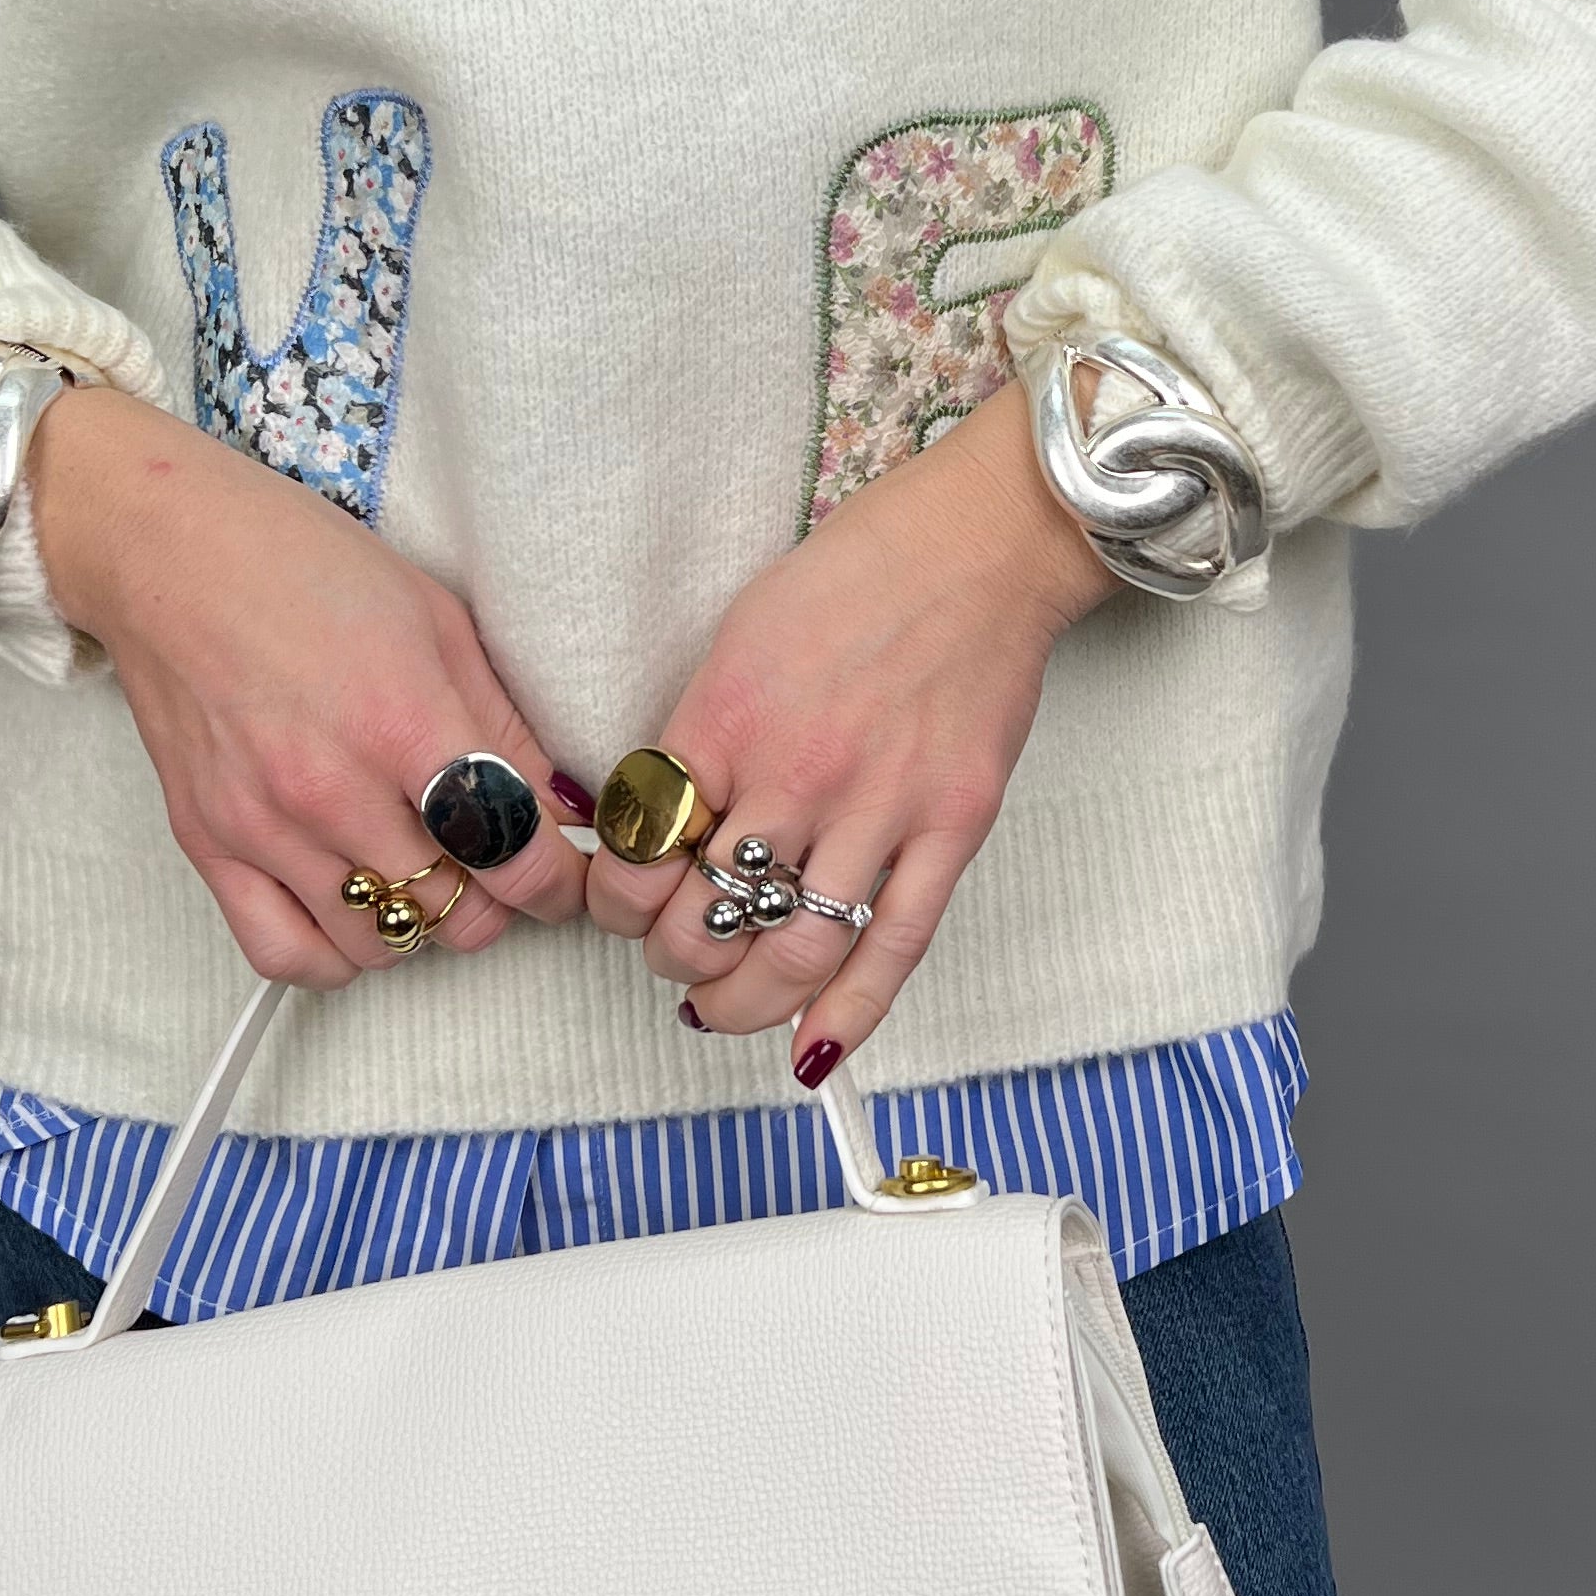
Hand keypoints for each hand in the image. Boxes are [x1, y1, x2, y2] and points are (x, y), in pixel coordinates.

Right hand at [27, 386, 593, 986]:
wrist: (169, 554)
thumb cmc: (305, 567)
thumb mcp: (439, 620)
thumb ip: (505, 726)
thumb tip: (561, 810)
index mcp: (403, 720)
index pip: (512, 852)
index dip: (559, 882)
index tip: (564, 876)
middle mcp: (331, 788)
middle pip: (455, 913)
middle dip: (497, 900)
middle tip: (495, 863)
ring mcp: (263, 826)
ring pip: (379, 943)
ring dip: (419, 923)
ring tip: (423, 873)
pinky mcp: (208, 845)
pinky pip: (285, 953)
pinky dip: (335, 953)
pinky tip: (354, 908)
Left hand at [584, 383, 1116, 1073]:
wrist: (978, 544)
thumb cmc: (856, 575)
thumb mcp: (736, 639)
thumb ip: (698, 736)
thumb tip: (654, 824)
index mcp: (724, 720)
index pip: (640, 854)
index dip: (617, 904)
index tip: (624, 906)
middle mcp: (795, 774)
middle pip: (705, 919)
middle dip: (674, 959)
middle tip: (677, 957)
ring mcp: (880, 806)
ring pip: (791, 952)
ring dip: (743, 1001)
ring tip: (725, 1006)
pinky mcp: (951, 826)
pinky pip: (896, 945)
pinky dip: (851, 1012)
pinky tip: (814, 1051)